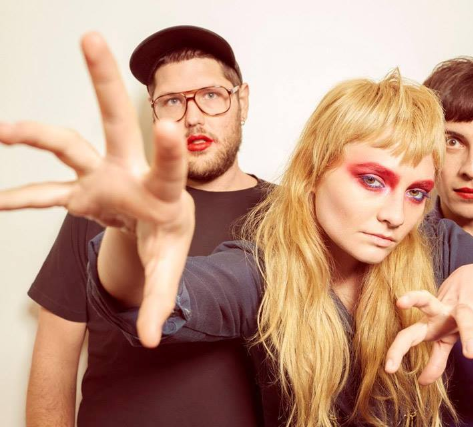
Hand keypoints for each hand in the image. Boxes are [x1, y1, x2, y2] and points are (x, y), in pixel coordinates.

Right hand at [0, 33, 193, 346]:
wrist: (158, 222)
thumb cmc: (169, 236)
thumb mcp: (171, 267)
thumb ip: (164, 300)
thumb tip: (155, 340)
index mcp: (163, 190)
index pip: (168, 165)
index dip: (168, 149)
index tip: (168, 122)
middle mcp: (128, 170)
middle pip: (115, 119)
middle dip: (101, 80)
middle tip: (91, 37)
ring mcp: (101, 175)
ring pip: (68, 141)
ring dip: (36, 134)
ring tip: (3, 132)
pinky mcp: (81, 190)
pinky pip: (47, 191)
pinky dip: (23, 196)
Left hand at [385, 264, 472, 384]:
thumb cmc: (453, 312)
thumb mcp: (443, 335)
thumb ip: (435, 358)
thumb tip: (423, 382)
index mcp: (429, 321)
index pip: (408, 333)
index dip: (397, 349)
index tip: (388, 369)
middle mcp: (443, 312)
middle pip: (424, 310)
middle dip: (421, 321)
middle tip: (404, 339)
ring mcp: (465, 308)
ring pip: (465, 318)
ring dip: (468, 334)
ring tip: (471, 355)